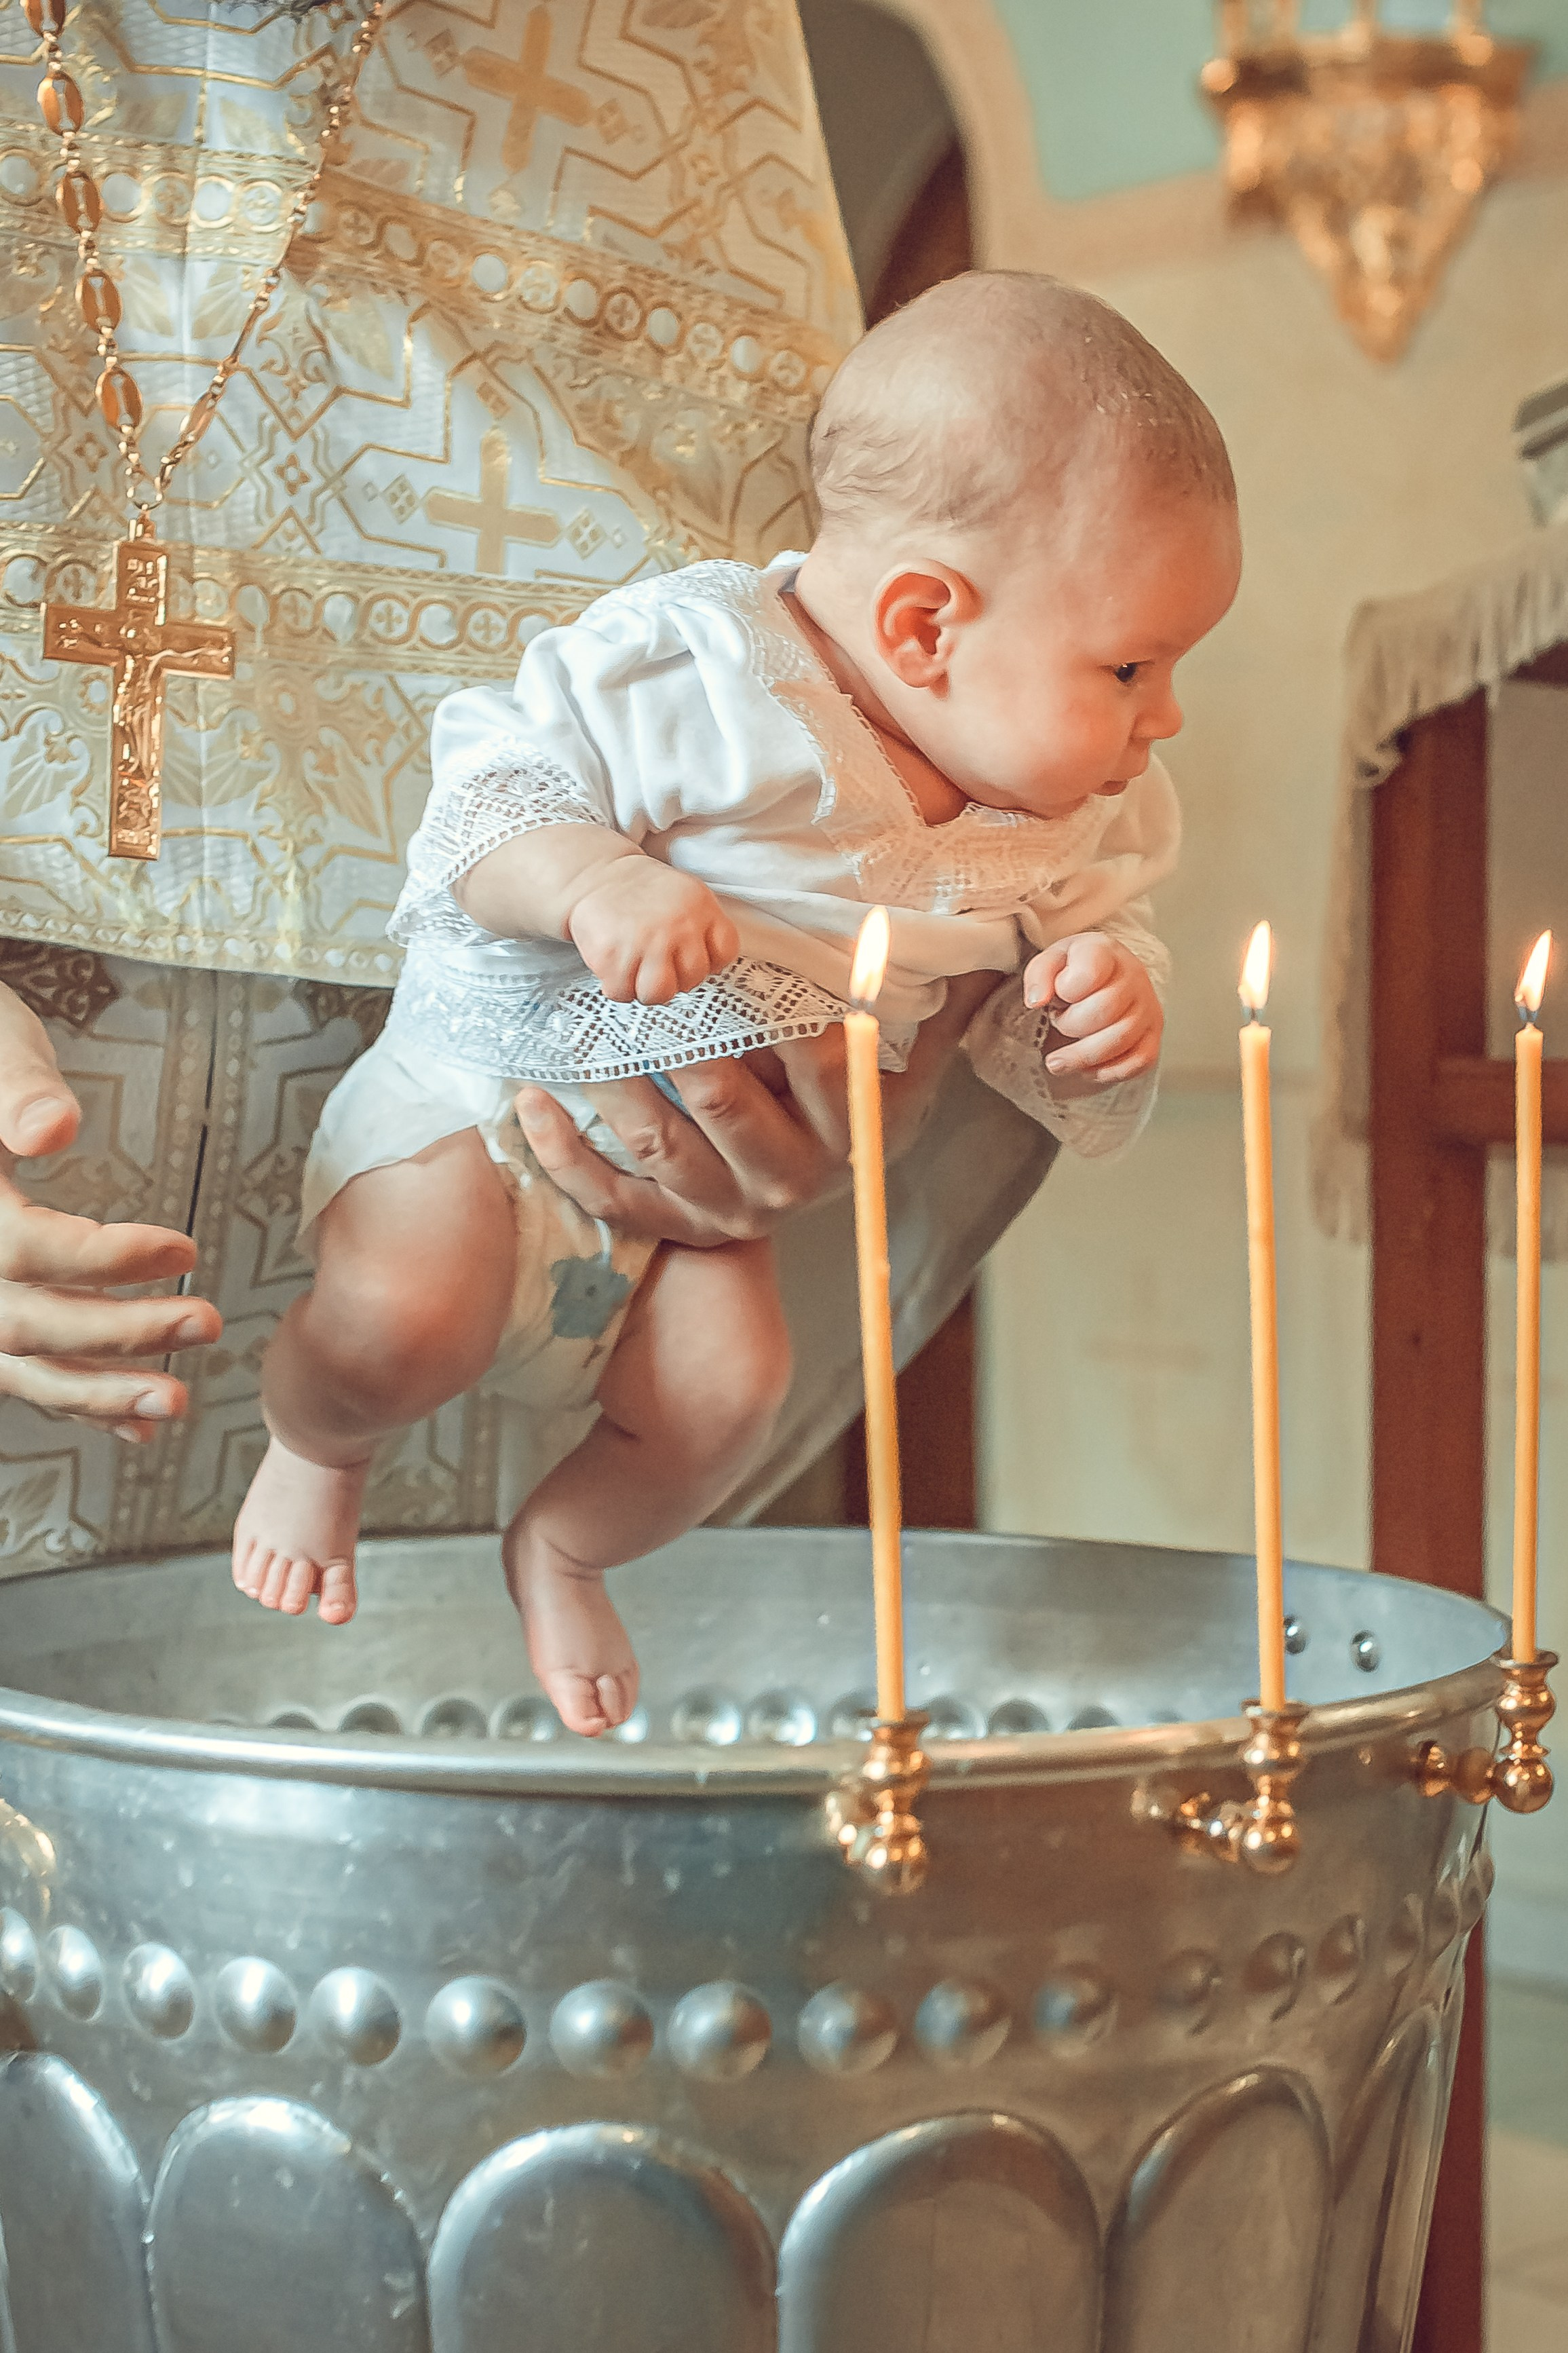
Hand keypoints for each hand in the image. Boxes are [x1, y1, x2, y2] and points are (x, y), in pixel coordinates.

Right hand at [0, 983, 221, 1438]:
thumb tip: (51, 1129)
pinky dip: (76, 1401)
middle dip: (120, 1335)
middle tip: (207, 1322)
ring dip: (100, 1393)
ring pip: (19, 1368)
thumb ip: (14, 1087)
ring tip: (175, 1403)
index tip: (183, 1247)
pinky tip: (135, 1424)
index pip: (25, 1252)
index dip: (106, 1258)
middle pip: (26, 1323)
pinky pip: (20, 1372)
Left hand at [513, 969, 998, 1243]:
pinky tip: (529, 1102)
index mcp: (854, 1131)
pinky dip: (563, 1153)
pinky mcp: (673, 1228)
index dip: (782, 1009)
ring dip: (612, 1081)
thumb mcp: (902, 1061)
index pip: (824, 1062)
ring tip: (578, 1022)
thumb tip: (997, 957)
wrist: (787, 1172)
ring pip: (659, 1144)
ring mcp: (729, 1209)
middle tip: (636, 979)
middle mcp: (794, 1179)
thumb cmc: (837, 1090)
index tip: (736, 955)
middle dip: (678, 1036)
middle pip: (728, 1101)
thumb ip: (943, 1008)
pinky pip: (610, 1198)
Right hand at [568, 860, 738, 1005]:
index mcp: (701, 906)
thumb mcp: (686, 896)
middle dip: (677, 977)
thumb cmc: (643, 893)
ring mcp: (645, 940)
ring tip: (638, 971)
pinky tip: (617, 967)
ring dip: (647, 989)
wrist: (598, 876)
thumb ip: (704, 928)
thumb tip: (706, 968)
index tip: (692, 957)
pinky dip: (617, 986)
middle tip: (660, 964)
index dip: (710, 962)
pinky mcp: (611, 954)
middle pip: (693, 977)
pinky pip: (622, 992)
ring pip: (659, 993)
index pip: (724, 951)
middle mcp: (677, 924)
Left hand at [1022, 932, 1162, 1083]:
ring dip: (1082, 1057)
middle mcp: (1134, 978)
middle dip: (1070, 1025)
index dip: (1065, 990)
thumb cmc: (1076, 969)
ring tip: (1060, 1059)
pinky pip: (1139, 1062)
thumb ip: (1039, 976)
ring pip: (1120, 1041)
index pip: (1088, 974)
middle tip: (1059, 1021)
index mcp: (1106, 953)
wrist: (1109, 973)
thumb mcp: (1052, 961)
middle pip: (1104, 1011)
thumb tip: (1036, 1001)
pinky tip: (1089, 1068)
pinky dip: (1109, 1072)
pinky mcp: (1153, 1036)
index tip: (1058, 993)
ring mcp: (1147, 1008)